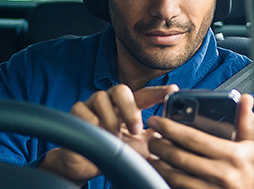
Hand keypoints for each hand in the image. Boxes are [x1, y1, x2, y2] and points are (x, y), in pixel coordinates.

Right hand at [39, 84, 178, 184]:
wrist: (87, 164)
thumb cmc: (113, 150)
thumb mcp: (139, 147)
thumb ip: (156, 138)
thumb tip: (177, 135)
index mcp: (126, 106)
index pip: (144, 95)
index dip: (158, 92)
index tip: (174, 91)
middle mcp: (110, 100)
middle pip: (121, 89)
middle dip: (130, 109)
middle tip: (136, 129)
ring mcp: (92, 104)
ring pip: (101, 98)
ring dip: (110, 121)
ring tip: (113, 138)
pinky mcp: (76, 112)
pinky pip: (84, 111)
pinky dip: (92, 125)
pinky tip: (97, 136)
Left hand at [147, 94, 253, 188]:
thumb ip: (248, 122)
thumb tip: (245, 98)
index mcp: (233, 156)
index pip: (194, 138)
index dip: (171, 128)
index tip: (158, 121)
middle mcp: (223, 175)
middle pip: (180, 158)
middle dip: (160, 146)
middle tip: (151, 139)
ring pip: (176, 178)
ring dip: (160, 166)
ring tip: (153, 156)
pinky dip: (168, 182)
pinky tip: (162, 175)